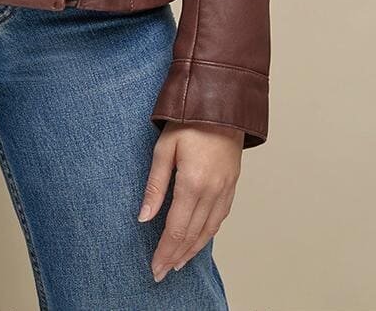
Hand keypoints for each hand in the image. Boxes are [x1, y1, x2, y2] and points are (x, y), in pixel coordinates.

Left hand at [138, 121, 241, 280]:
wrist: (222, 104)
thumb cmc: (189, 120)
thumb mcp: (164, 148)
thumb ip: (155, 185)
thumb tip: (144, 217)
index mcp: (192, 183)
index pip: (177, 229)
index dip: (165, 251)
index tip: (155, 268)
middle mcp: (212, 191)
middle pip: (193, 234)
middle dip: (176, 256)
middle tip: (162, 272)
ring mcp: (225, 189)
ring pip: (208, 230)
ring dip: (193, 250)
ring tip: (178, 262)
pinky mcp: (232, 185)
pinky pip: (220, 217)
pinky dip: (208, 234)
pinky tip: (199, 239)